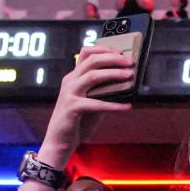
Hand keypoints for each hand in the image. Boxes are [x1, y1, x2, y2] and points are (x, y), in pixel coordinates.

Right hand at [40, 46, 135, 163]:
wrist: (60, 141)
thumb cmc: (77, 122)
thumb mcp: (92, 102)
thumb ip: (103, 92)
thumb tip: (124, 83)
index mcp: (73, 77)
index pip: (86, 53)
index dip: (104, 49)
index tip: (121, 53)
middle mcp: (70, 81)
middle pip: (91, 60)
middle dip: (112, 58)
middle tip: (129, 62)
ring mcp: (70, 93)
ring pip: (92, 76)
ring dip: (113, 74)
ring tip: (129, 76)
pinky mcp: (72, 108)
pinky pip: (96, 103)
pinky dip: (113, 105)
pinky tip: (127, 107)